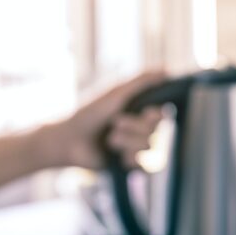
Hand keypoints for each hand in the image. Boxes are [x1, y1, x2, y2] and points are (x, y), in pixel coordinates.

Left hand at [40, 71, 165, 168]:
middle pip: (156, 130)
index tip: (145, 112)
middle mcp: (139, 128)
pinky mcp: (129, 164)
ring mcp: (134, 146)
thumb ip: (142, 81)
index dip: (156, 115)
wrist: (69, 141)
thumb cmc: (89, 113)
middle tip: (116, 123)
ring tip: (109, 139)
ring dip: (127, 141)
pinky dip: (129, 158)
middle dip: (134, 127)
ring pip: (148, 146)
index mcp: (138, 110)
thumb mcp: (116, 93)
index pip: (161, 113)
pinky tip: (117, 155)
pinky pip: (143, 165)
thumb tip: (166, 69)